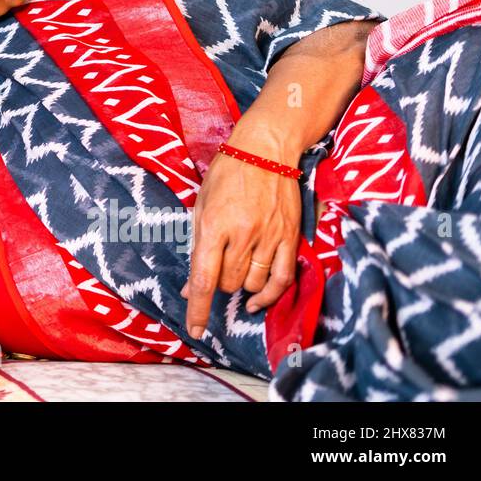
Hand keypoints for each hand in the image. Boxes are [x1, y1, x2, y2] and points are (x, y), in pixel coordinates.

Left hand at [181, 128, 301, 337]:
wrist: (265, 150)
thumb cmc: (226, 174)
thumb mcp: (200, 205)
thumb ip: (196, 246)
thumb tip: (191, 287)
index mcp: (214, 225)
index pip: (204, 278)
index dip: (198, 309)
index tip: (194, 330)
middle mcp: (242, 235)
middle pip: (228, 283)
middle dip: (218, 284)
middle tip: (216, 266)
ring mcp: (269, 237)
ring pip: (252, 283)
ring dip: (239, 285)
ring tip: (235, 266)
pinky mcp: (289, 237)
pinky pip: (281, 279)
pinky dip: (268, 295)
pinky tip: (255, 301)